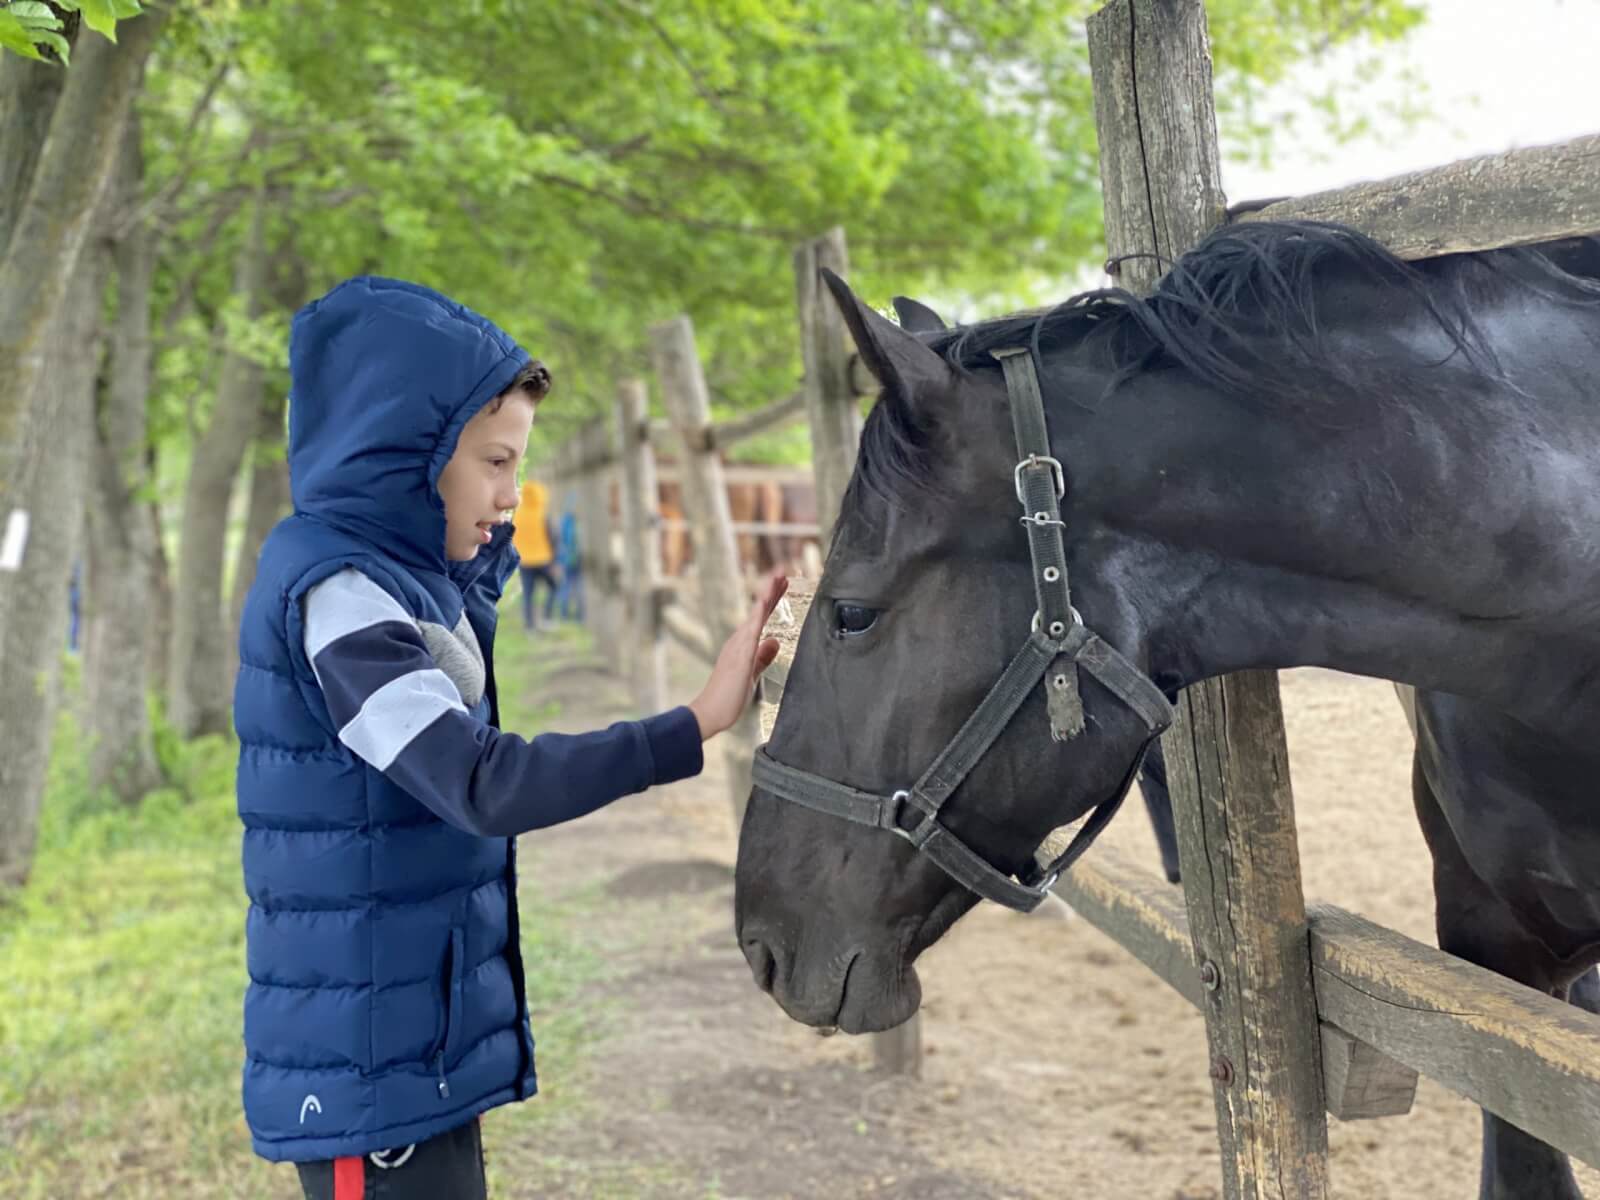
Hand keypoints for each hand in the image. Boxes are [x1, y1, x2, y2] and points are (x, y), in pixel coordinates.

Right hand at [688, 570, 787, 741]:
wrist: (710, 712)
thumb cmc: (729, 697)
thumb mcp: (752, 673)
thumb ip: (763, 657)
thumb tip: (775, 641)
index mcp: (743, 645)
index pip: (761, 617)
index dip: (772, 600)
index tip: (782, 583)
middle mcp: (739, 640)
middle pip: (759, 610)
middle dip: (771, 590)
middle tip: (783, 570)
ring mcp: (738, 646)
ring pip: (755, 614)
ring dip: (766, 595)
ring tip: (777, 576)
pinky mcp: (739, 656)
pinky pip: (750, 631)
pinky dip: (757, 615)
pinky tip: (764, 602)